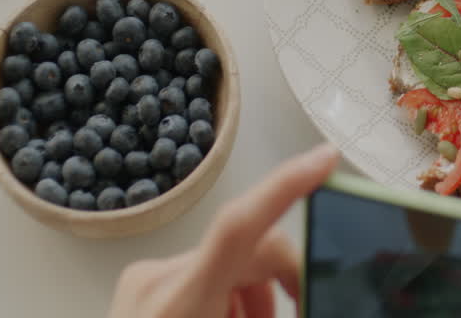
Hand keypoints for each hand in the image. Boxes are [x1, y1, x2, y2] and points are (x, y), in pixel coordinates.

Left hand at [108, 143, 341, 317]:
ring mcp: (142, 286)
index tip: (326, 159)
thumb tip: (307, 301)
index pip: (241, 226)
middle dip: (283, 285)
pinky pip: (200, 281)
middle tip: (305, 312)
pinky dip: (226, 305)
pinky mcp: (134, 292)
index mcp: (183, 306)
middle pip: (248, 253)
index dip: (287, 186)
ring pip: (227, 269)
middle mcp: (158, 284)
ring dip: (254, 302)